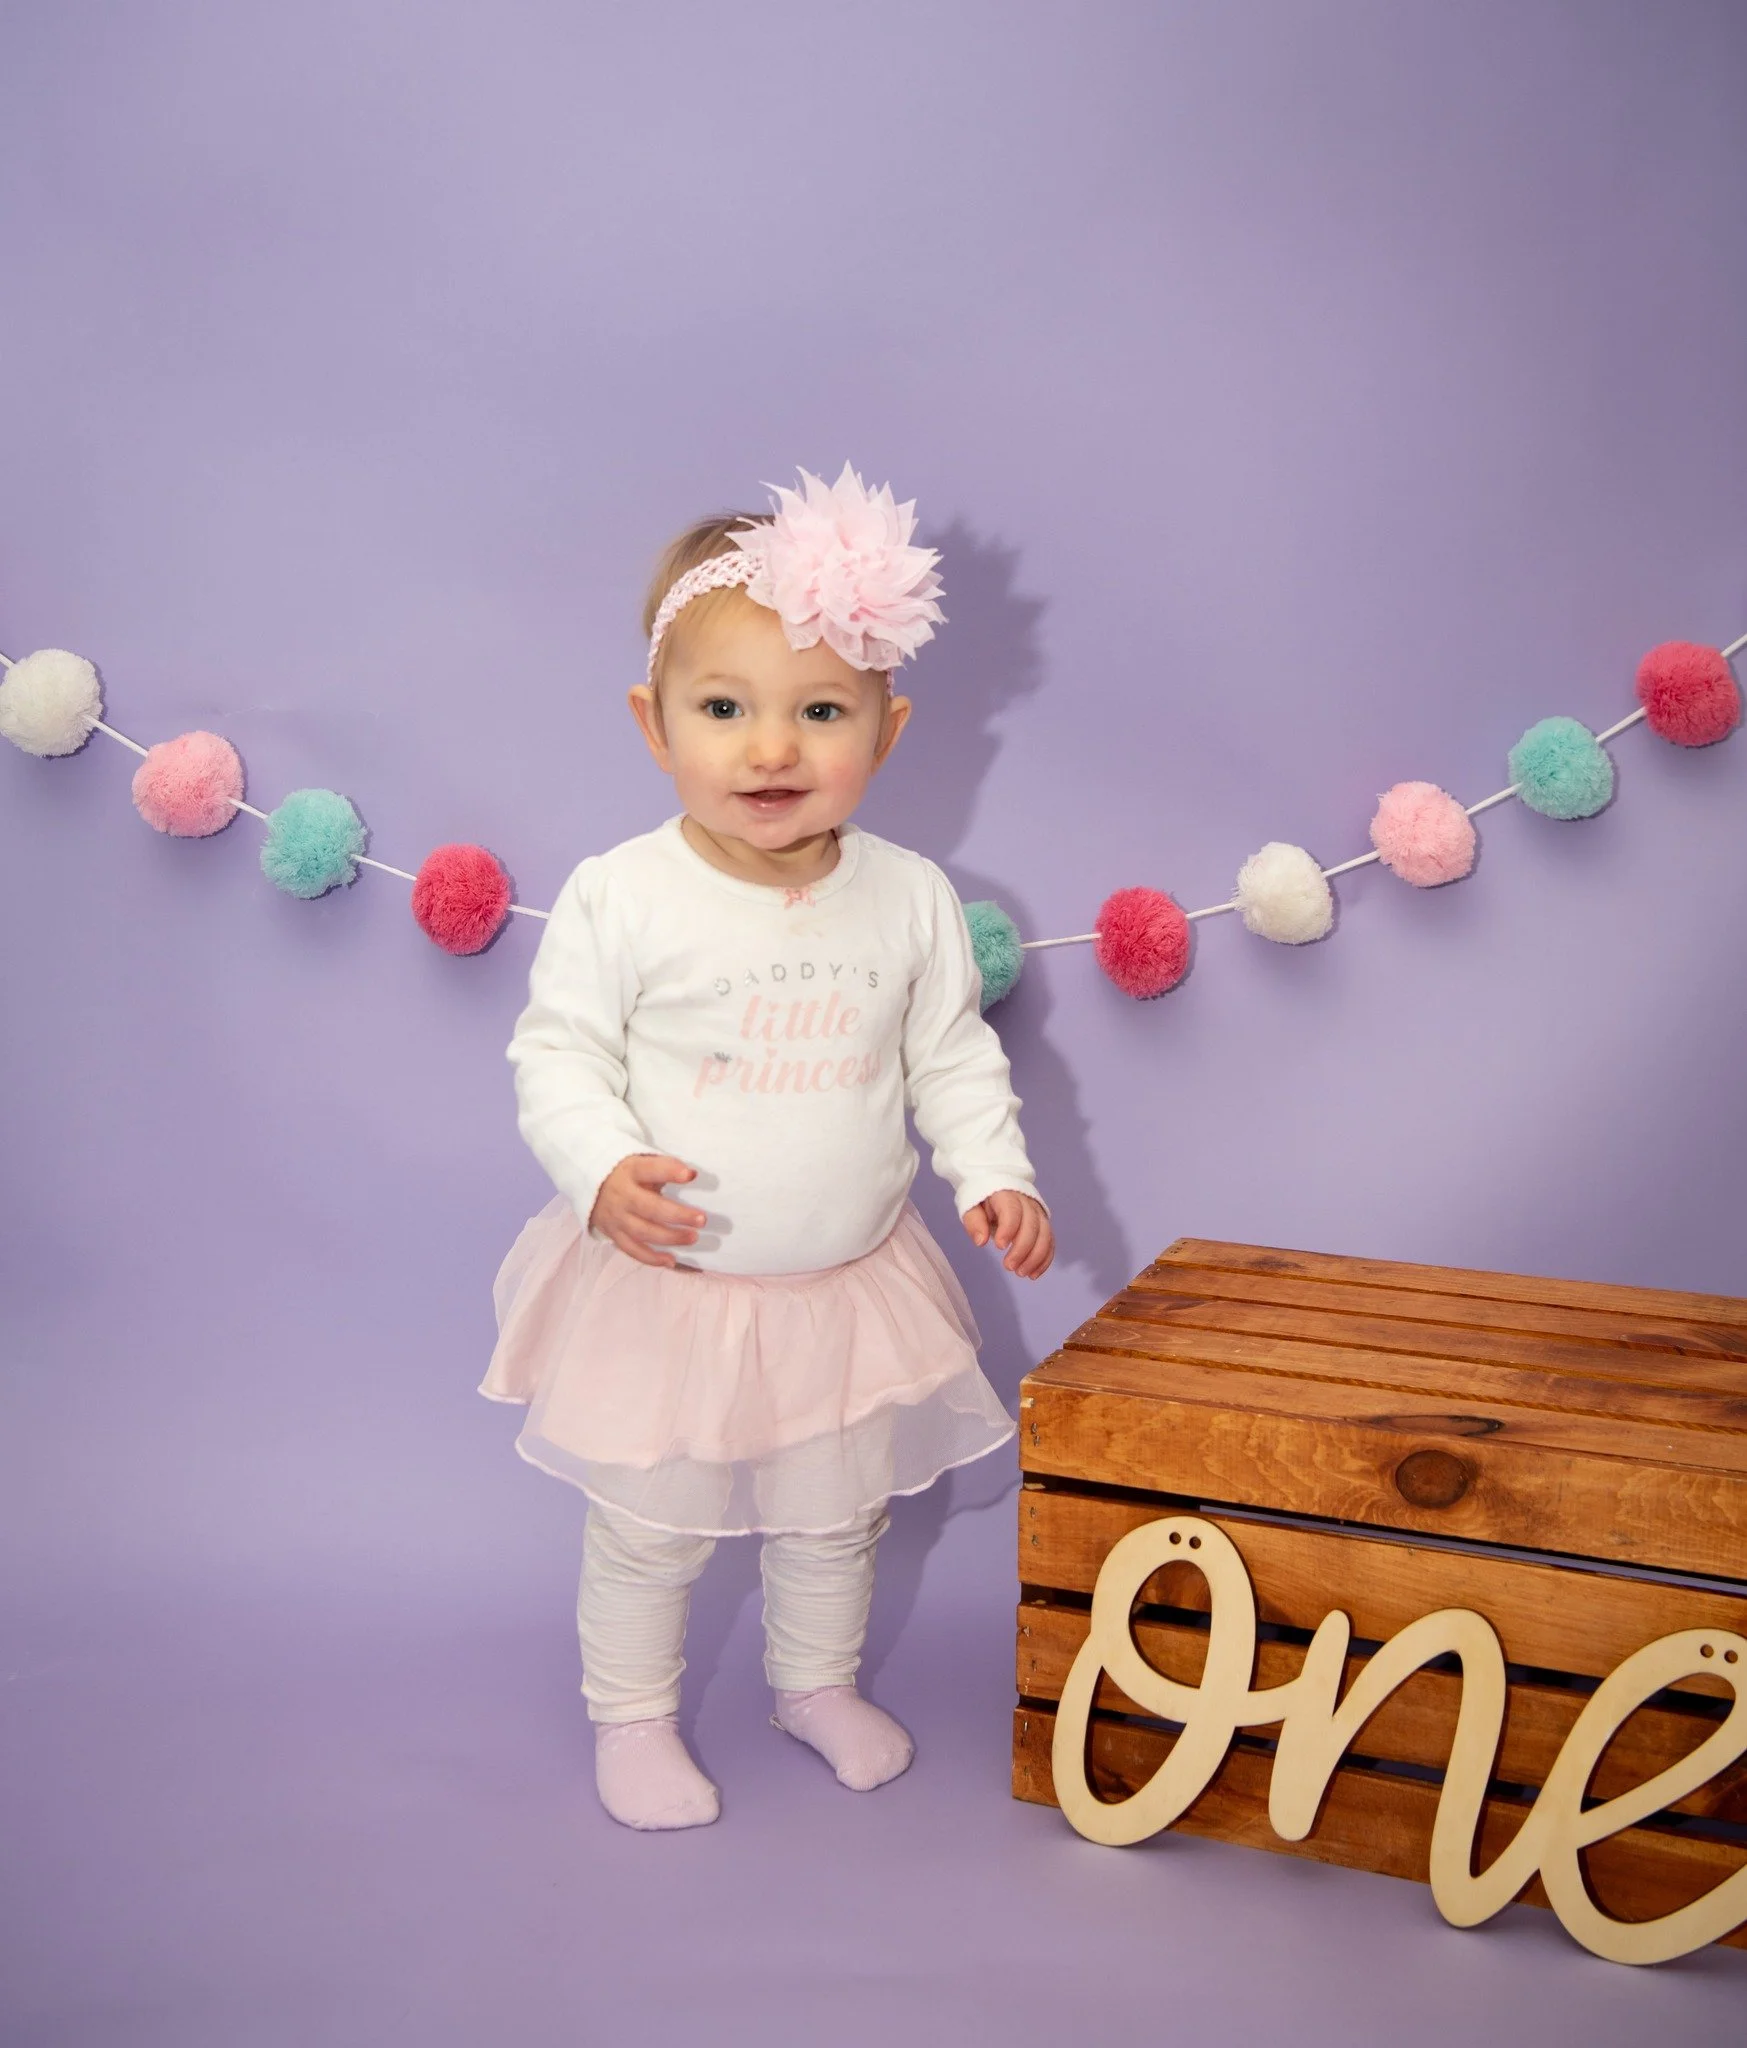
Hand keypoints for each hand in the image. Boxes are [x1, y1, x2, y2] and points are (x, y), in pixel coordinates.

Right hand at [589, 1154, 707, 1268]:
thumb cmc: (626, 1172)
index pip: (650, 1169)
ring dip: (670, 1237)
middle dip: (677, 1215)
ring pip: (643, 1232)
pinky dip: (652, 1258)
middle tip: (701, 1220)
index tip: (691, 1175)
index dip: (670, 1171)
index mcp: (629, 1171)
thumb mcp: (639, 1162)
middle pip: (650, 1208)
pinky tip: (671, 1261)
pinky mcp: (613, 1234)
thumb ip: (663, 1167)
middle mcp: (621, 1195)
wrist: (588, 1183)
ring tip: (692, 1237)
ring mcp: (616, 1217)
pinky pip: (633, 1250)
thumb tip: (691, 1175)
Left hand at [962, 1191, 1053, 1278]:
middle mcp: (1027, 1202)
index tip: (1000, 1247)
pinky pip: (1050, 1242)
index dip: (1009, 1228)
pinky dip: (1044, 1260)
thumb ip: (974, 1222)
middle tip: (1009, 1267)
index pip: (1012, 1210)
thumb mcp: (971, 1207)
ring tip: (1021, 1273)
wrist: (997, 1190)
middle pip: (1032, 1225)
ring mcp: (1038, 1213)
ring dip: (1036, 1257)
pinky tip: (1033, 1274)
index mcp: (1006, 1194)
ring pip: (1045, 1235)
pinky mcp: (1044, 1225)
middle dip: (1023, 1249)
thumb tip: (981, 1241)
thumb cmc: (982, 1201)